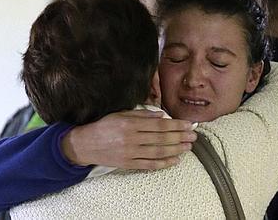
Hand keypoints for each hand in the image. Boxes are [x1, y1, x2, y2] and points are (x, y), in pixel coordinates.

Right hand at [61, 109, 196, 169]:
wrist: (84, 144)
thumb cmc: (104, 126)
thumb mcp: (121, 114)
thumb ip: (141, 114)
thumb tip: (161, 115)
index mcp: (130, 123)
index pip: (159, 125)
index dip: (176, 125)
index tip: (188, 125)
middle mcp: (131, 138)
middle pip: (161, 138)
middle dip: (180, 137)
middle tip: (193, 136)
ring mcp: (129, 153)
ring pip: (157, 152)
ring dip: (175, 150)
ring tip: (188, 147)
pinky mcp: (127, 164)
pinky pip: (148, 164)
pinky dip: (163, 163)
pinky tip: (175, 160)